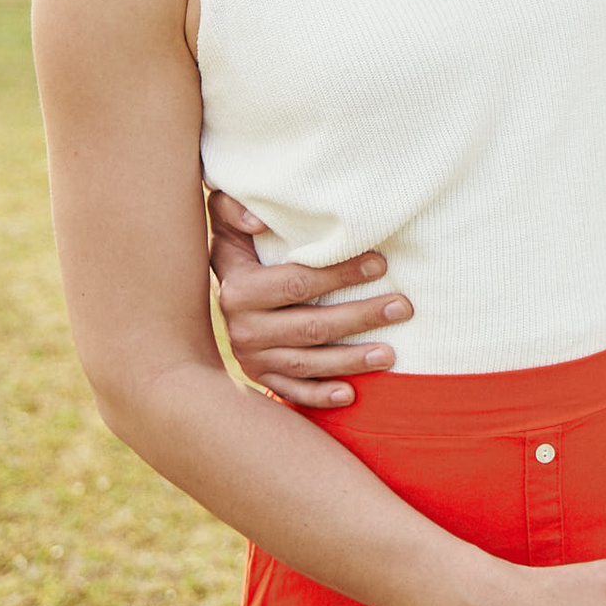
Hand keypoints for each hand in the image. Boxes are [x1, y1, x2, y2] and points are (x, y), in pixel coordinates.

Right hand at [208, 188, 411, 406]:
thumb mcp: (226, 221)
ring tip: (391, 354)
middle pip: (311, 327)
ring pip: (307, 363)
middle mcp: (242, 328)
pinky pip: (292, 392)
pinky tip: (352, 394)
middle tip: (403, 307)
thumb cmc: (237, 246)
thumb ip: (234, 209)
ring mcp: (251, 357)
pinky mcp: (259, 378)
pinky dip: (320, 396)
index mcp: (239, 288)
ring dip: (351, 360)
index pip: (298, 283)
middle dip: (361, 317)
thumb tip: (259, 221)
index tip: (381, 264)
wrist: (202, 296)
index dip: (340, 274)